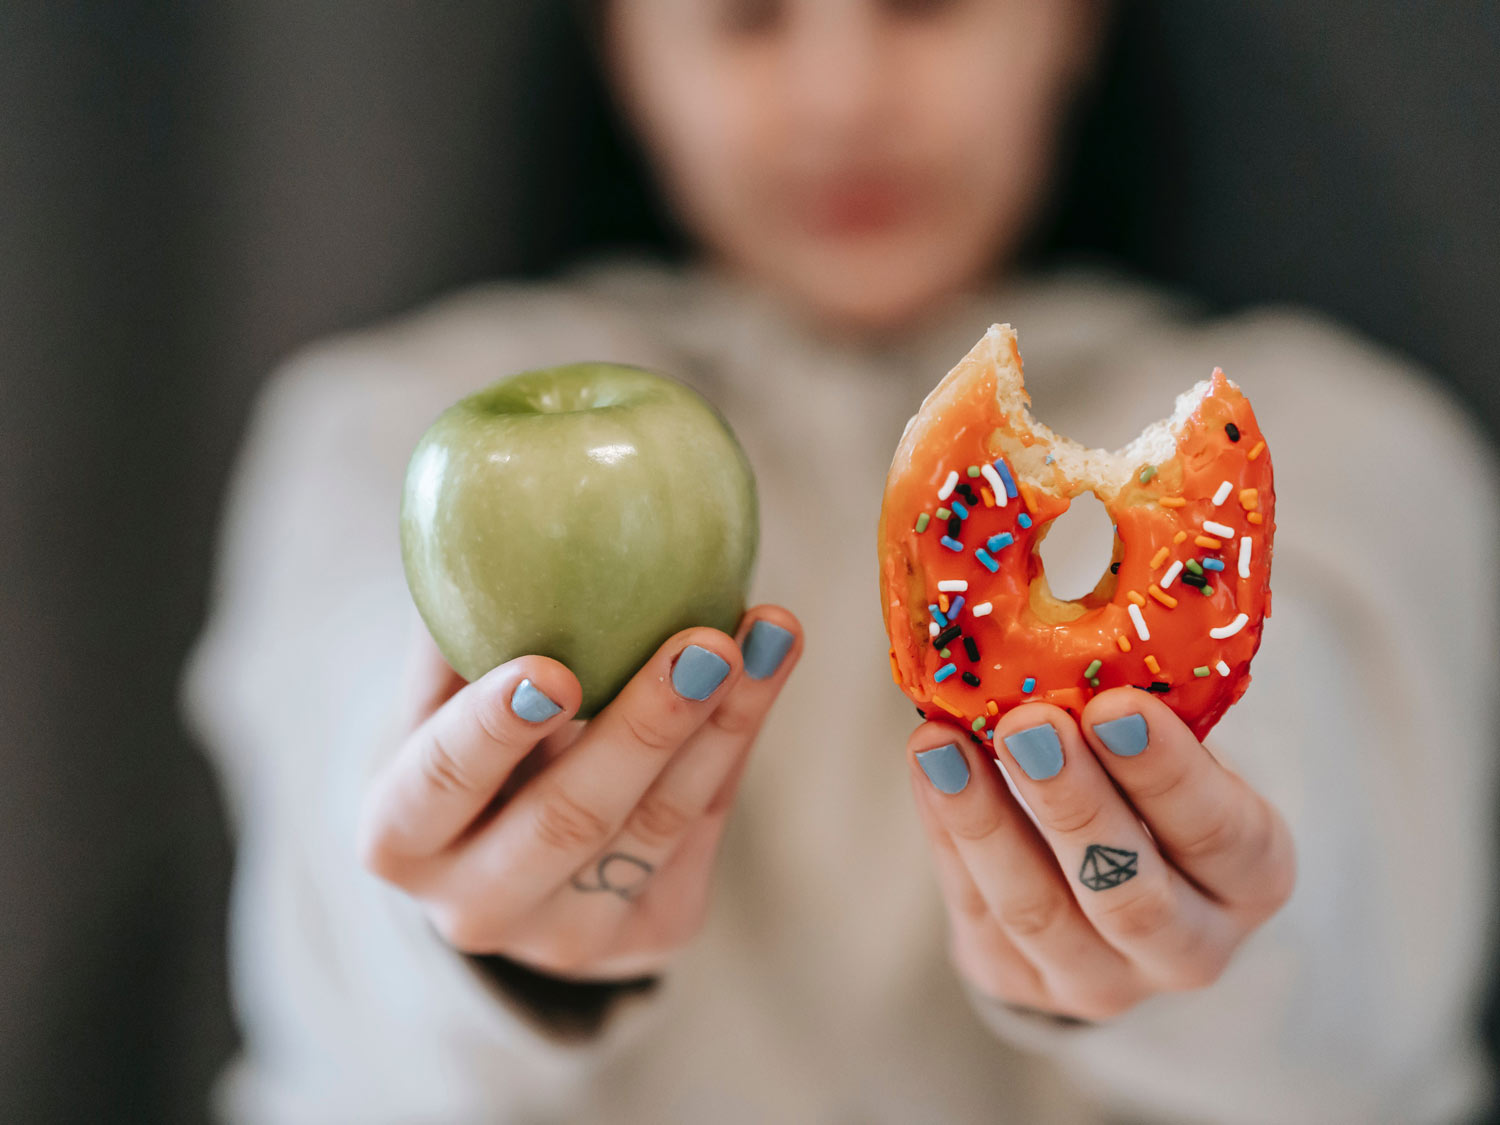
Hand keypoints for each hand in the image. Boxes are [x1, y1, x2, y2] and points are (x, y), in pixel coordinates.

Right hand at [358, 606, 800, 979]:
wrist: (507, 860)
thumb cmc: (464, 742)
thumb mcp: (437, 697)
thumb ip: (457, 626)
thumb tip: (491, 506)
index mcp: (399, 838)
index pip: (440, 785)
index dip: (491, 730)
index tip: (551, 668)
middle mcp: (476, 908)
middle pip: (568, 819)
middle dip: (645, 728)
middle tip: (704, 642)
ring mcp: (568, 938)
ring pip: (657, 826)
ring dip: (723, 722)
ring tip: (767, 633)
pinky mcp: (652, 934)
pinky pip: (704, 828)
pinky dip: (737, 739)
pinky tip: (768, 665)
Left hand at [908, 689, 1295, 1021]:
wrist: (1109, 884)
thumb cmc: (1149, 786)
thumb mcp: (1174, 751)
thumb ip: (1142, 711)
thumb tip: (1073, 618)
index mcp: (1251, 877)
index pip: (1222, 834)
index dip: (1169, 774)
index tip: (1116, 705)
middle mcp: (1190, 947)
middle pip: (1131, 893)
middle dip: (1073, 803)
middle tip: (1028, 723)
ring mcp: (1101, 981)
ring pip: (1038, 911)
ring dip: (984, 820)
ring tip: (942, 743)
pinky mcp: (1017, 983)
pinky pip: (975, 907)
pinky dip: (946, 831)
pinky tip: (929, 765)